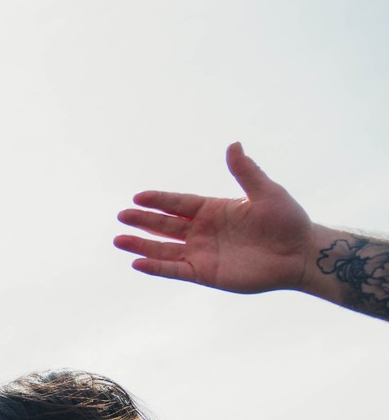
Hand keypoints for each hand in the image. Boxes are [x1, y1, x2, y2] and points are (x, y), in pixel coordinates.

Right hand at [115, 142, 318, 293]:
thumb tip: (233, 145)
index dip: (158, 200)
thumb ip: (245, 172)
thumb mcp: (266, 192)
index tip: (138, 197)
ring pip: (164, 249)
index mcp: (214, 210)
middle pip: (165, 225)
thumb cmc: (288, 221)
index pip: (179, 204)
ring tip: (119, 240)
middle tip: (122, 216)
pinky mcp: (205, 274)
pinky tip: (137, 263)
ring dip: (141, 245)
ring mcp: (202, 254)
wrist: (299, 254)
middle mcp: (203, 232)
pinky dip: (156, 267)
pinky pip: (175, 270)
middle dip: (143, 220)